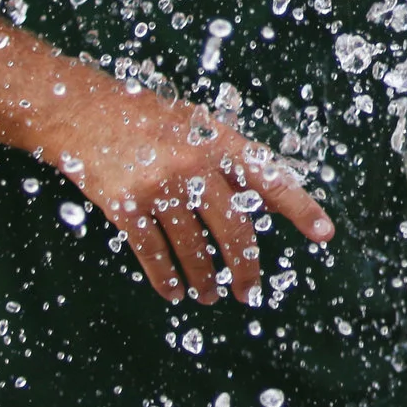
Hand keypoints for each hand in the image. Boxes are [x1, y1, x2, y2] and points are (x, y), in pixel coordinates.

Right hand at [45, 87, 333, 306]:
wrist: (82, 110)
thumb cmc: (146, 117)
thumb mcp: (196, 123)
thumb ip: (228, 160)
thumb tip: (262, 203)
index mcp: (220, 141)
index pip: (271, 179)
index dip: (301, 207)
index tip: (325, 233)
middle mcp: (195, 164)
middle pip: (234, 230)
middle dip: (244, 269)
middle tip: (249, 294)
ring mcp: (160, 186)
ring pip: (193, 249)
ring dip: (204, 281)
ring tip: (209, 297)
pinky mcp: (126, 206)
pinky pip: (153, 253)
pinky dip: (166, 278)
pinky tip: (174, 292)